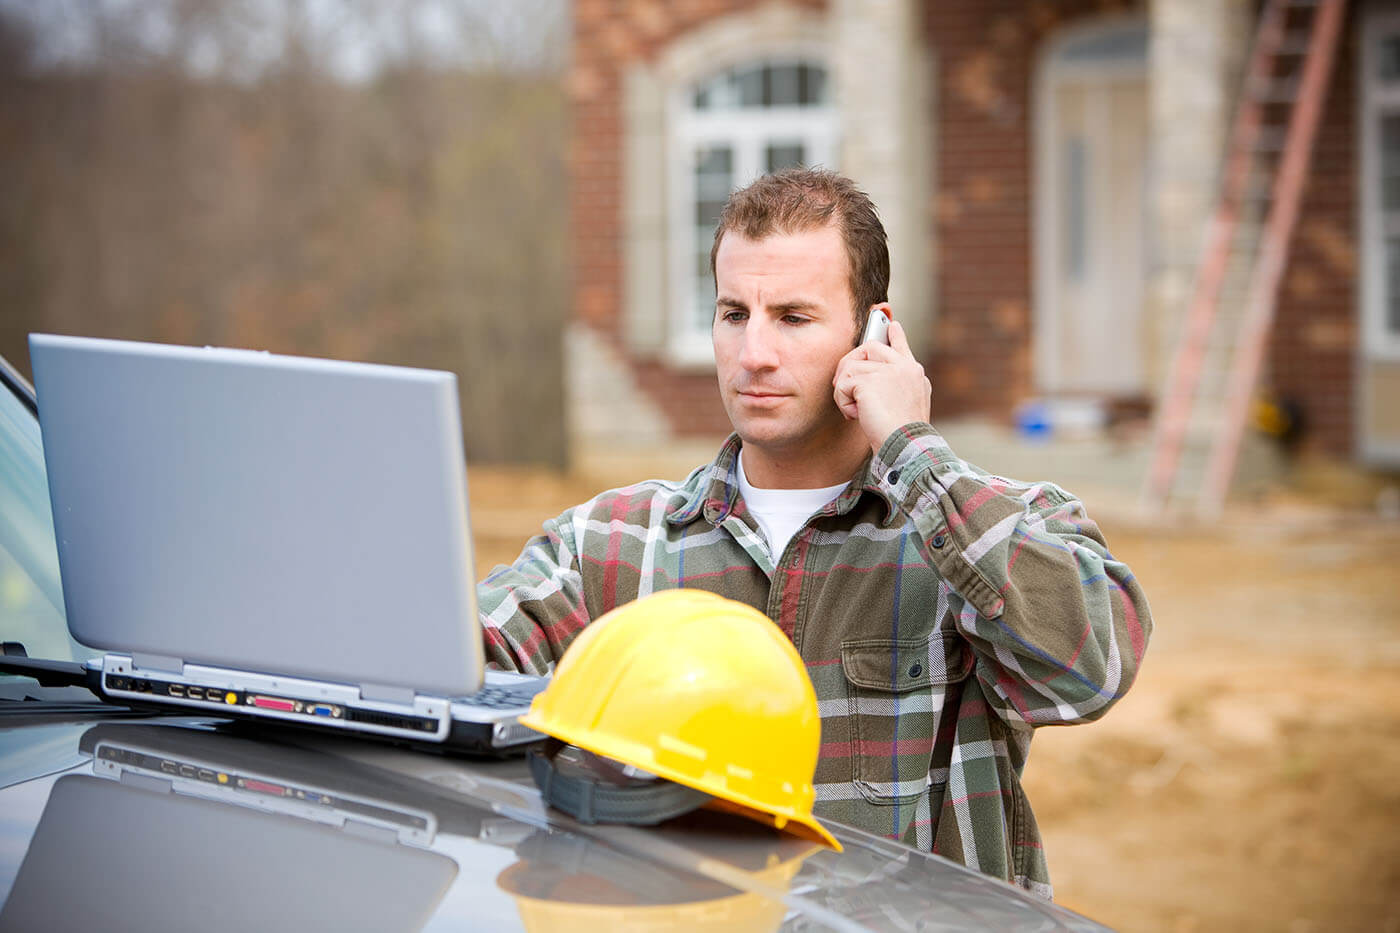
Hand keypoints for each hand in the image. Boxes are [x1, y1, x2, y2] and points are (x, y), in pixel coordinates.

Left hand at [832, 319, 931, 454]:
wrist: (906, 446)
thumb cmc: (903, 434)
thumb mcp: (907, 405)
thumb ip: (894, 386)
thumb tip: (868, 379)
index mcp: (914, 373)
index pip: (901, 346)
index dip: (895, 335)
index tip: (891, 324)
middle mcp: (904, 367)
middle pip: (869, 348)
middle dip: (850, 364)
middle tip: (842, 385)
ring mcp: (888, 371)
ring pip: (851, 368)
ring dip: (845, 392)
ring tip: (856, 411)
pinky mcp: (869, 381)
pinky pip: (843, 384)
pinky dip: (843, 402)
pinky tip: (855, 415)